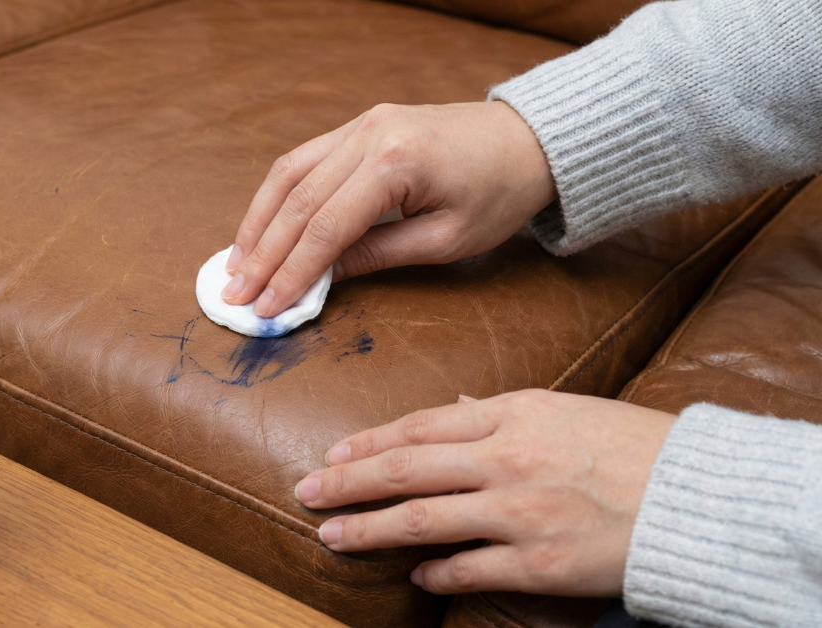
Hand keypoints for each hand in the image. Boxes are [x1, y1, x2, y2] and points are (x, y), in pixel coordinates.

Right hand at [223, 101, 555, 316]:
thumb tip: (318, 280)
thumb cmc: (499, 195)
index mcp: (396, 162)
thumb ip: (376, 256)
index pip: (325, 227)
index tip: (265, 308)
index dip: (290, 272)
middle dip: (262, 253)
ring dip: (258, 222)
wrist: (529, 141)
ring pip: (288, 174)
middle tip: (234, 294)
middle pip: (297, 201)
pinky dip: (277, 197)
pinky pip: (304, 160)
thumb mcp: (444, 240)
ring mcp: (361, 122)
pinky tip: (261, 228)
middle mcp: (369, 134)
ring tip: (236, 265)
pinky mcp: (360, 124)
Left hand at [293, 390, 675, 595]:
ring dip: (369, 529)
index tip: (334, 455)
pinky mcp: (537, 563)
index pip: (419, 428)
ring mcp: (519, 513)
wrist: (696, 497)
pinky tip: (415, 574)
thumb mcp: (562, 412)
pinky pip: (467, 569)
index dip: (369, 443)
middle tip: (308, 493)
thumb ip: (498, 414)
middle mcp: (506, 460)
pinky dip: (435, 572)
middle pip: (403, 470)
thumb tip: (449, 412)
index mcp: (513, 415)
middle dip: (347, 484)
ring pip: (420, 520)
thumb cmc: (630, 447)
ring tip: (333, 536)